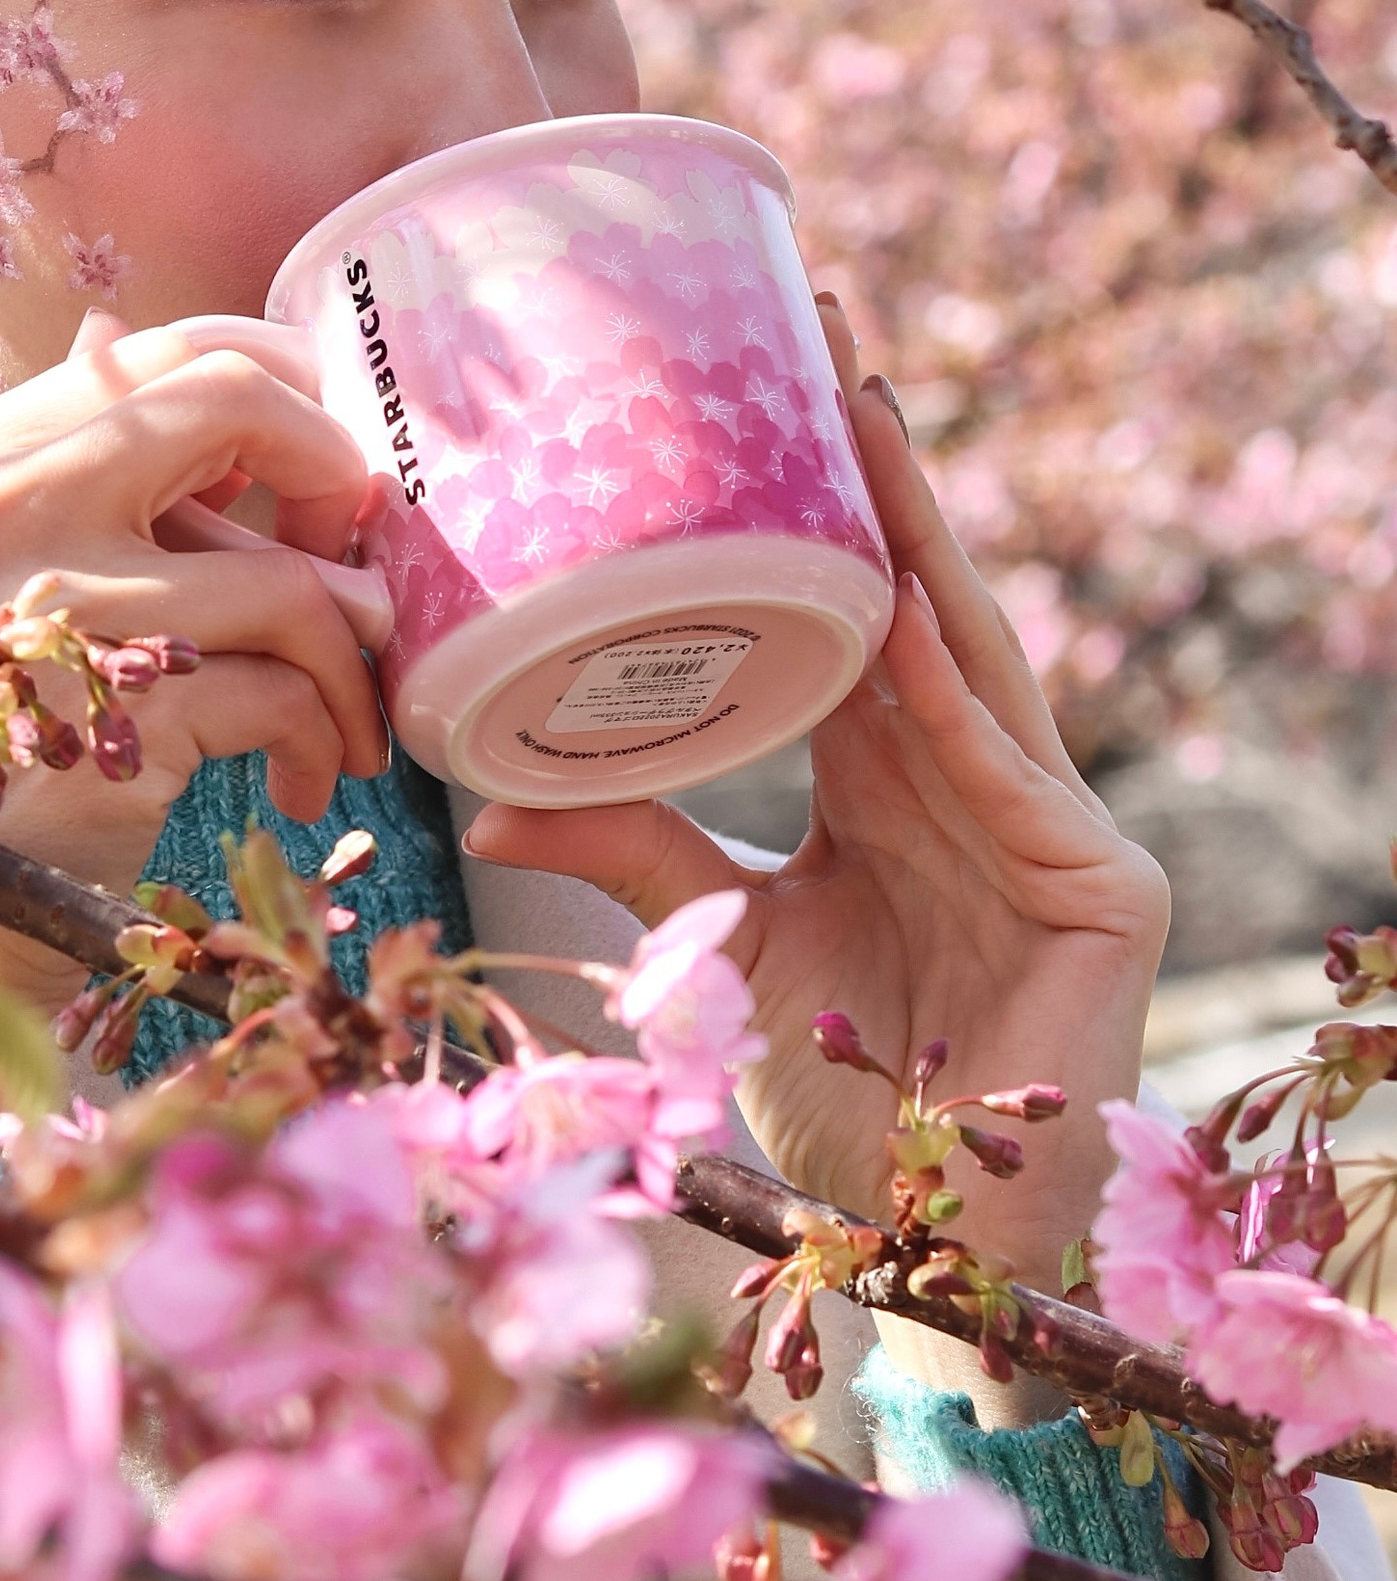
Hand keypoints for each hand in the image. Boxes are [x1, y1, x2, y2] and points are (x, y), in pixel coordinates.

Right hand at [0, 313, 391, 914]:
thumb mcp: (4, 576)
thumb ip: (90, 475)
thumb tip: (197, 364)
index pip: (155, 350)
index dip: (273, 383)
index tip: (316, 452)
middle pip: (232, 408)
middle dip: (329, 478)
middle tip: (349, 558)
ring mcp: (56, 611)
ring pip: (290, 580)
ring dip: (349, 654)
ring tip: (346, 707)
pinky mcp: (124, 715)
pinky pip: (288, 693)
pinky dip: (325, 737)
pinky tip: (307, 777)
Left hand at [464, 297, 1167, 1287]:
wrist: (918, 1262)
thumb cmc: (832, 1104)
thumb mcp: (707, 950)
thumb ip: (622, 854)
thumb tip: (478, 793)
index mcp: (893, 781)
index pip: (853, 607)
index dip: (812, 498)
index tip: (749, 372)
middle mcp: (975, 782)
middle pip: (919, 591)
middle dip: (870, 462)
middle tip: (813, 318)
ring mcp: (1052, 828)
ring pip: (969, 647)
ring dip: (913, 526)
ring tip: (857, 404)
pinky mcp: (1103, 888)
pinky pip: (1008, 765)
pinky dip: (947, 683)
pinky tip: (903, 597)